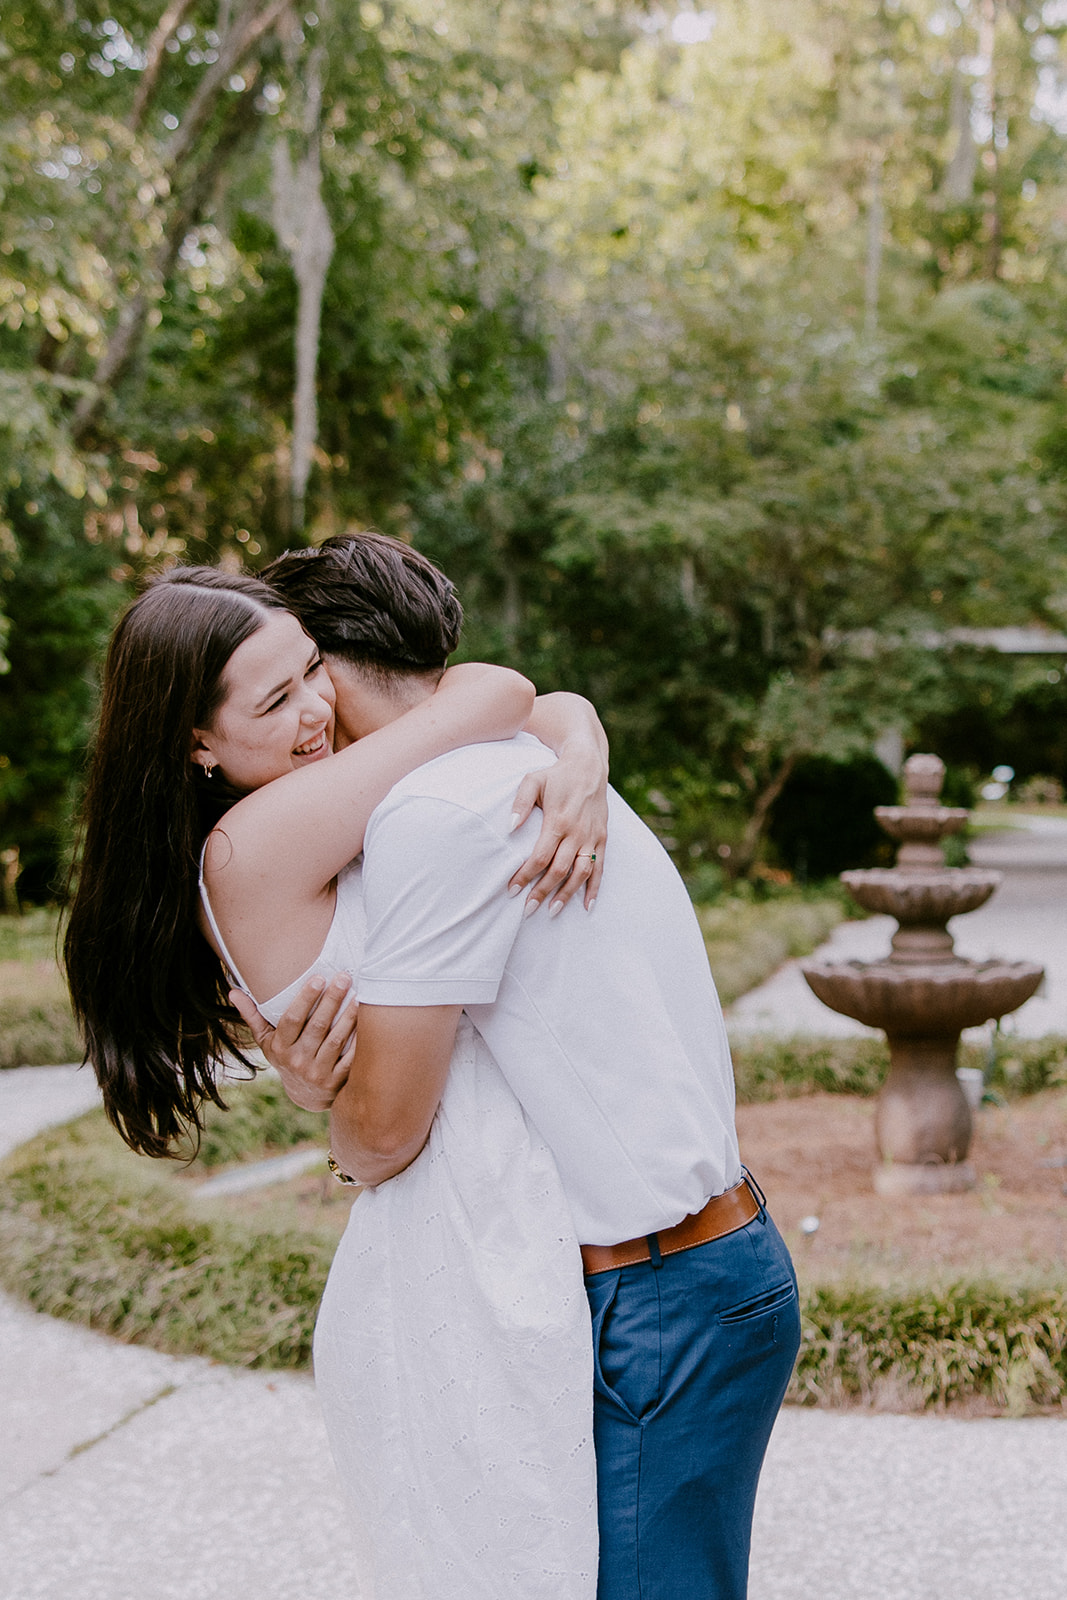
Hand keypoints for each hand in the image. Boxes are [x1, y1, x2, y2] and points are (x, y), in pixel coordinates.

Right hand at [228, 973, 357, 1112]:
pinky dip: (360, 1041)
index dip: (305, 999)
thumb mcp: (266, 1041)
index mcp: (280, 1047)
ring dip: (348, 1017)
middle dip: (331, 1000)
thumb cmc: (286, 1058)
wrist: (305, 1095)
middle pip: (317, 1026)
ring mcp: (317, 1072)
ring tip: (358, 994)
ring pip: (336, 1040)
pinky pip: (351, 1059)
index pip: (292, 1019)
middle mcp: (297, 1061)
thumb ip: (253, 1016)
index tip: (318, 977)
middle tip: (343, 977)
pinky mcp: (336, 1081)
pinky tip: (369, 1022)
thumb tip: (233, 992)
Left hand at [507, 748, 607, 914]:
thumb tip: (510, 828)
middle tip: (527, 910)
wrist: (588, 766)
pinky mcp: (602, 838)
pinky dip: (594, 888)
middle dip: (542, 892)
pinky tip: (586, 906)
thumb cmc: (555, 775)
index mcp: (558, 821)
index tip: (511, 890)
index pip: (540, 857)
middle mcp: (577, 833)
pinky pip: (600, 867)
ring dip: (567, 895)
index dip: (525, 876)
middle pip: (559, 870)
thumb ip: (520, 803)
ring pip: (580, 873)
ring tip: (552, 912)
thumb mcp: (532, 780)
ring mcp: (592, 837)